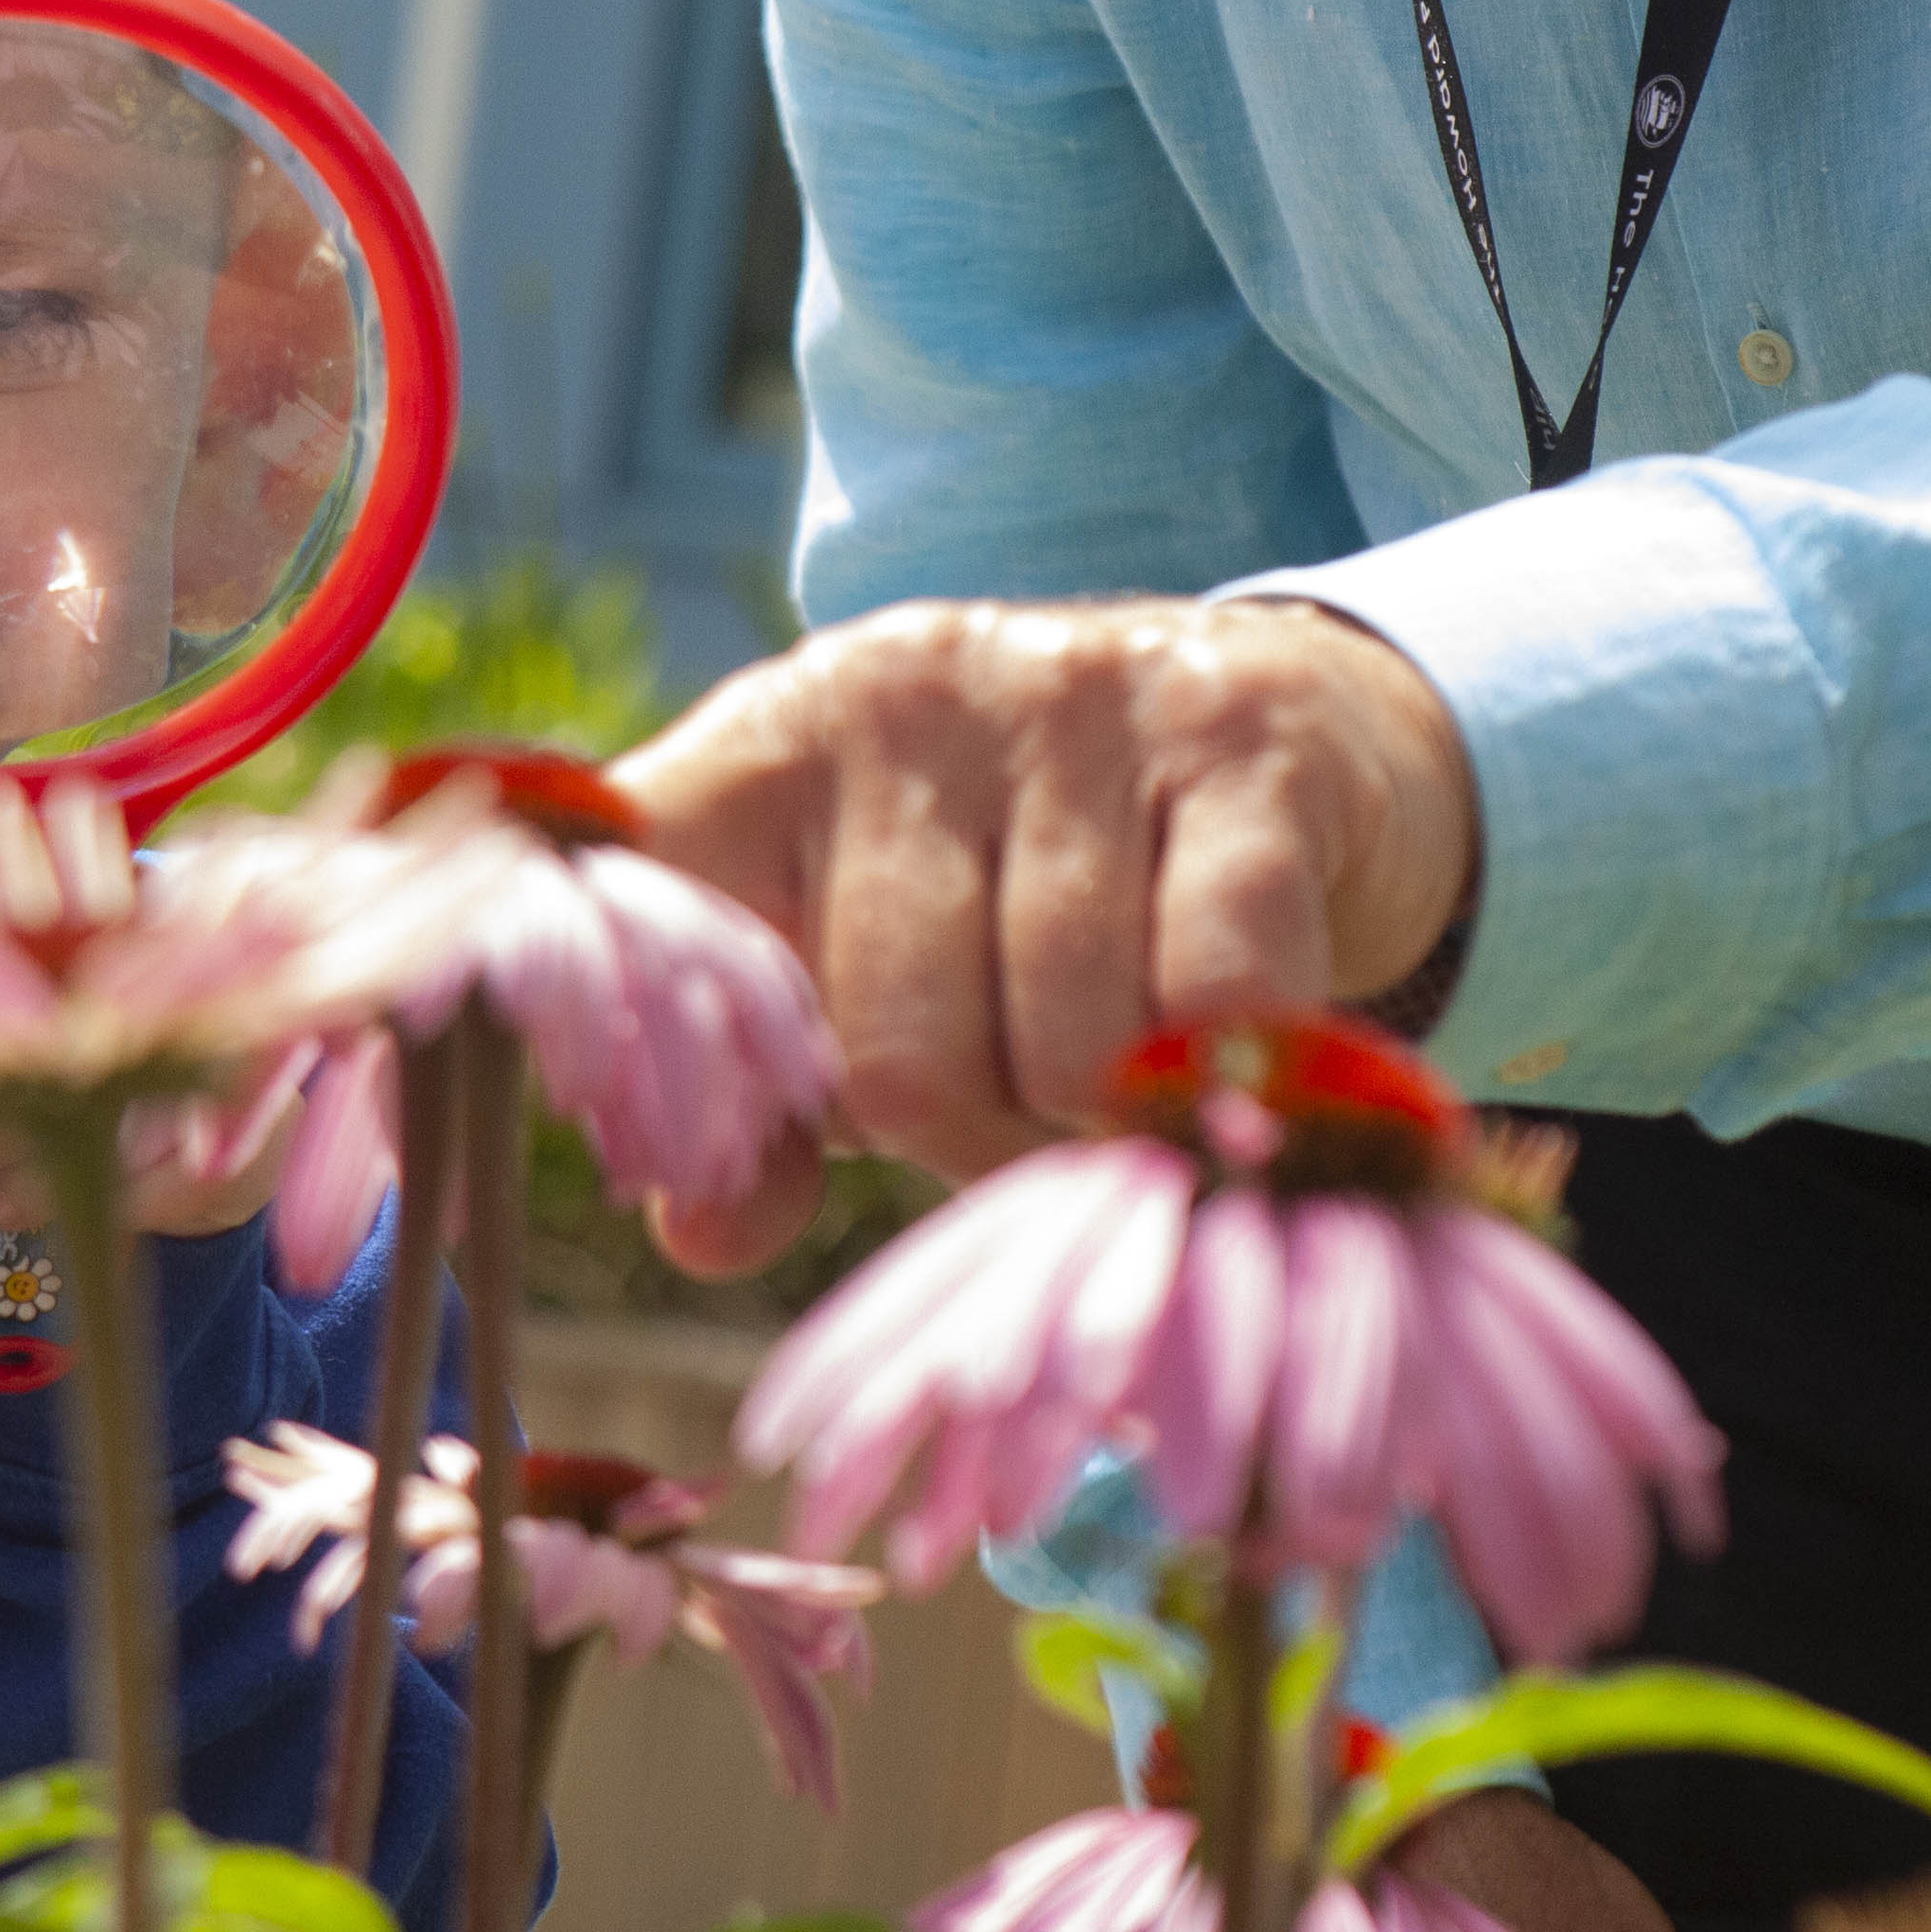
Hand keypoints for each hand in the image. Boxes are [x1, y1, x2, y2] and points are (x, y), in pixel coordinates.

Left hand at [608, 596, 1479, 1267]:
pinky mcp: (1239, 733)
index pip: (637, 901)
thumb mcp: (865, 984)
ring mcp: (1069, 697)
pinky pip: (1214, 995)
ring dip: (1108, 1126)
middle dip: (972, 1148)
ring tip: (1127, 1082)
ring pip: (1066, 1045)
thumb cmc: (1025, 894)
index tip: (702, 1156)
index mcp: (759, 754)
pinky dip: (1222, 1080)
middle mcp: (896, 695)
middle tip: (1027, 1120)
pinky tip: (1228, 1065)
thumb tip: (699, 1236)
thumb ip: (770, 1112)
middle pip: (897, 1062)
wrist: (1293, 716)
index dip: (655, 1041)